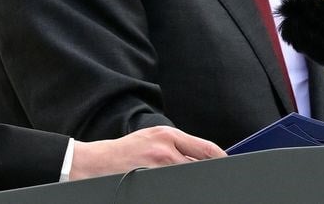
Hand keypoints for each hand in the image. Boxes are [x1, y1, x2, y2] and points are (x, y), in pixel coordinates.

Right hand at [68, 125, 224, 180]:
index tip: (228, 165)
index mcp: (168, 136)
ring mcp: (158, 168)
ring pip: (188, 178)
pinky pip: (173, 188)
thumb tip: (201, 157)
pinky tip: (173, 188)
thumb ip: (176, 145)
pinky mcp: (150, 183)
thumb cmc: (124, 152)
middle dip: (206, 173)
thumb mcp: (151, 138)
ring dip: (191, 182)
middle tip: (210, 180)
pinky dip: (179, 189)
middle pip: (200, 165)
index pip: (206, 149)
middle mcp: (166, 150)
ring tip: (183, 181)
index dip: (221, 159)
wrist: (95, 163)